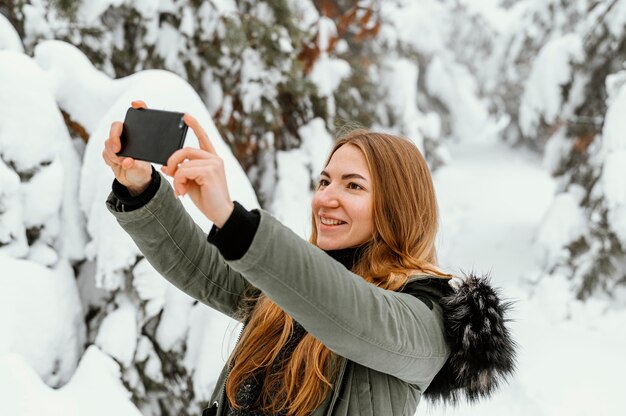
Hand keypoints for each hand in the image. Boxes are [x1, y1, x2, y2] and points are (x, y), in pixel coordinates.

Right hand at [102, 100, 151, 195]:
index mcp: (140, 134)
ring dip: (113, 154)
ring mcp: (117, 142)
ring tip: (123, 163)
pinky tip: (118, 165)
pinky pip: (105, 152)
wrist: (135, 180)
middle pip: (116, 127)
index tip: (135, 104)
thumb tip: (127, 161)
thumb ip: (135, 165)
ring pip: (108, 142)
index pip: (140, 115)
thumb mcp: (143, 169)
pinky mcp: (109, 151)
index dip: (138, 106)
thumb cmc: (142, 170)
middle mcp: (128, 135)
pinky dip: (110, 160)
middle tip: (118, 149)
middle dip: (114, 136)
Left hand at [161, 113, 233, 227]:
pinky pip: (184, 171)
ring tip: (179, 190)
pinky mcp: (210, 172)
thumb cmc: (208, 199)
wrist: (220, 214)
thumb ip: (182, 172)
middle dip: (172, 161)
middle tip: (169, 175)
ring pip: (183, 163)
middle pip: (186, 150)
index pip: (203, 138)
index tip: (185, 115)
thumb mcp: (191, 183)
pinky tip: (182, 192)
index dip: (195, 126)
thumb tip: (166, 167)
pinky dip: (179, 182)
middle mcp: (214, 159)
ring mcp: (213, 164)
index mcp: (212, 159)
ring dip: (176, 178)